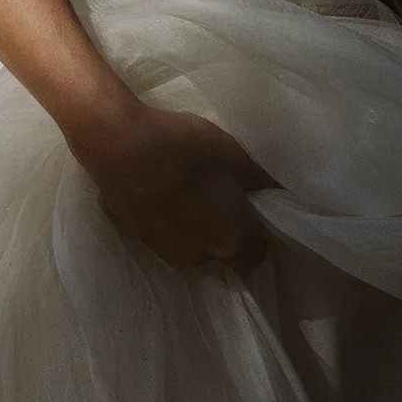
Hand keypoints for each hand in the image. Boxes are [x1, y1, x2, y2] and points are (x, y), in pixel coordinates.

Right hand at [74, 103, 278, 272]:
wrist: (120, 144)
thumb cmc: (186, 150)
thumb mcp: (235, 155)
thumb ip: (262, 181)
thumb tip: (281, 194)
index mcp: (228, 242)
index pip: (257, 255)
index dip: (259, 232)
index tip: (253, 207)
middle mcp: (198, 257)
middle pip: (223, 250)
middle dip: (225, 227)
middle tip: (221, 190)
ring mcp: (164, 250)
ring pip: (192, 244)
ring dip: (195, 224)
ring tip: (187, 185)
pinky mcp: (137, 237)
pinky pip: (164, 232)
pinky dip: (168, 217)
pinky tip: (161, 185)